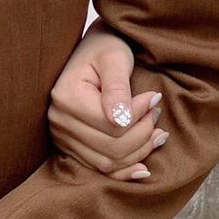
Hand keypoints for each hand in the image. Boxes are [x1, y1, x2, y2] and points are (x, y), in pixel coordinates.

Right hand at [48, 22, 166, 181]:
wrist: (92, 50)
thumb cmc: (105, 48)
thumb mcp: (115, 59)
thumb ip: (118, 88)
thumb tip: (121, 120)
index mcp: (66, 97)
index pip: (111, 124)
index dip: (139, 116)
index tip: (155, 98)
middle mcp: (59, 121)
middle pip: (110, 147)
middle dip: (142, 134)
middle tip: (158, 113)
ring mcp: (62, 136)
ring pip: (107, 162)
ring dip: (138, 152)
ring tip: (158, 133)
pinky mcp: (71, 146)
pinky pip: (99, 168)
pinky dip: (123, 171)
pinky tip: (143, 169)